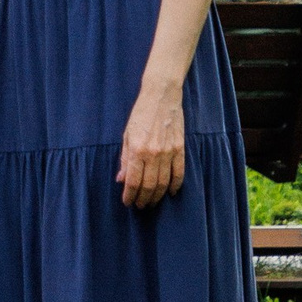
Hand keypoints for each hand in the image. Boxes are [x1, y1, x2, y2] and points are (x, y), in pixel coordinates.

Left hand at [117, 78, 187, 208]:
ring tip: (152, 202)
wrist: (161, 96)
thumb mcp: (127, 134)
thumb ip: (125, 158)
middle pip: (148, 186)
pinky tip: (171, 193)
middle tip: (140, 206)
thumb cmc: (141, 114)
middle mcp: (153, 154)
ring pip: (163, 183)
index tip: (127, 202)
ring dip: (157, 196)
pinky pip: (179, 173)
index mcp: (137, 150)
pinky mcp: (180, 149)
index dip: (129, 195)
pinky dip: (175, 186)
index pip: (133, 181)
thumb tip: (121, 179)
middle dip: (143, 199)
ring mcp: (168, 152)